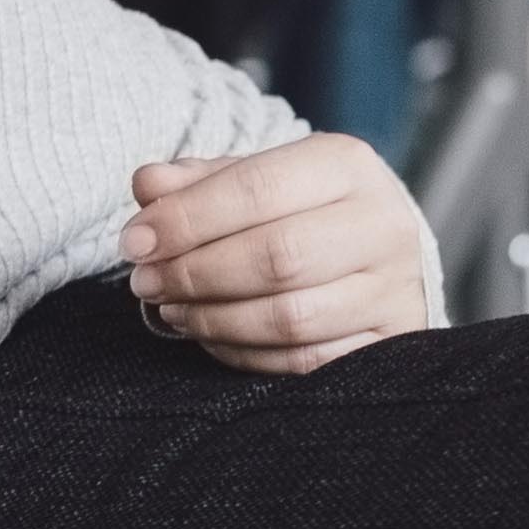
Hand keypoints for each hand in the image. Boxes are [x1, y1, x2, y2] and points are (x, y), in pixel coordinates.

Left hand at [125, 133, 436, 371]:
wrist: (377, 252)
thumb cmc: (301, 211)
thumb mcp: (254, 180)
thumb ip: (199, 182)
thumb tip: (147, 186)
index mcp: (346, 165)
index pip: (257, 188)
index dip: (187, 219)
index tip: (134, 242)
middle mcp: (382, 223)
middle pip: (277, 257)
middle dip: (194, 273)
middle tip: (145, 282)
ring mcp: (394, 287)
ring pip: (290, 318)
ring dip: (214, 319)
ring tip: (172, 310)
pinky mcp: (391, 340)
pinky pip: (305, 362)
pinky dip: (244, 354)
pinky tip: (211, 337)